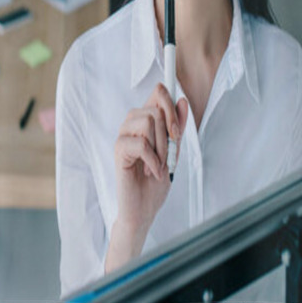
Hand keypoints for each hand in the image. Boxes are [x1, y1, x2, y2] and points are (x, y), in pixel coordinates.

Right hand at [105, 83, 188, 272]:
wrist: (144, 209)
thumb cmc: (156, 181)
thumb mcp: (174, 151)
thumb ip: (177, 128)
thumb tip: (182, 101)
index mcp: (146, 120)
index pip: (157, 92)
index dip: (169, 100)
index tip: (177, 124)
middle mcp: (132, 123)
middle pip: (156, 109)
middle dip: (169, 135)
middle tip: (167, 157)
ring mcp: (123, 135)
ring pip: (148, 121)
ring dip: (160, 148)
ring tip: (157, 165)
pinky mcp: (118, 149)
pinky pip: (141, 143)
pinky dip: (152, 161)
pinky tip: (151, 172)